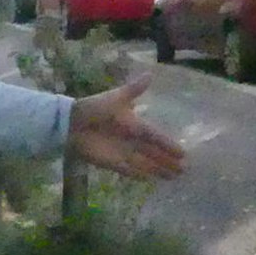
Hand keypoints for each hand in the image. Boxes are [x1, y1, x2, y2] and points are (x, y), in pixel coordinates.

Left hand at [68, 76, 185, 180]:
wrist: (71, 123)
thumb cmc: (95, 108)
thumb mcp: (116, 97)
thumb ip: (134, 89)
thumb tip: (150, 74)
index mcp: (135, 124)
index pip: (156, 137)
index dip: (169, 145)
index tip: (183, 153)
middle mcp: (132, 140)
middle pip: (154, 153)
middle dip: (168, 161)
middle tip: (184, 170)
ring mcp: (123, 152)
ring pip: (146, 163)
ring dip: (159, 170)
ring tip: (174, 177)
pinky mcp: (112, 163)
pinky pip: (130, 170)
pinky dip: (140, 175)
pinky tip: (152, 180)